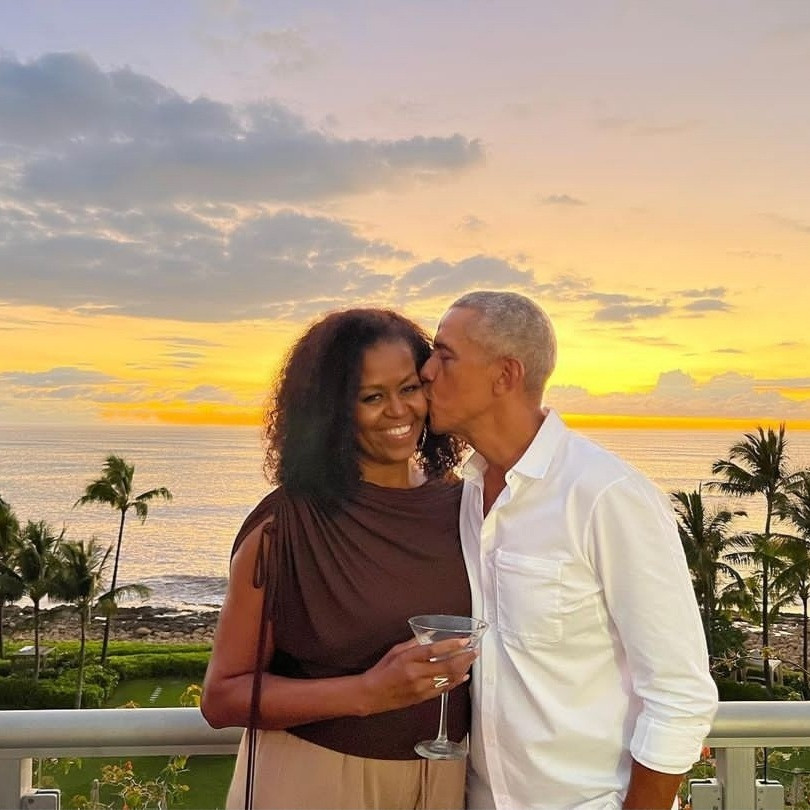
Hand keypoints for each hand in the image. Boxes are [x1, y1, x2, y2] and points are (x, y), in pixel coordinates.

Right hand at [358, 637, 476, 715]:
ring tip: (470, 660)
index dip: (451, 645)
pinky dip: (456, 682)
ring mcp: (421, 687)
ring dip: (462, 669)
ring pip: (448, 679)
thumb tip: (430, 634)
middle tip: (474, 651)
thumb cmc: (382, 670)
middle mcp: (416, 674)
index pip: (434, 650)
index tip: (465, 640)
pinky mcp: (423, 697)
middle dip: (464, 658)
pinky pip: (444, 689)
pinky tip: (463, 675)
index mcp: (408, 659)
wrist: (372, 695)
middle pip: (447, 666)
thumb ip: (414, 642)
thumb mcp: (396, 651)